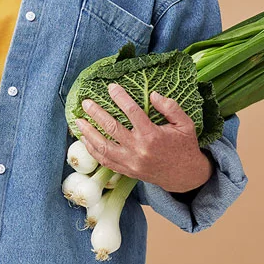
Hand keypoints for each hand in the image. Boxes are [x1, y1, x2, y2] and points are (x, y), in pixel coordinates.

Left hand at [75, 83, 212, 192]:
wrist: (184, 177)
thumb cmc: (184, 146)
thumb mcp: (185, 124)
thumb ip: (171, 107)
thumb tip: (153, 95)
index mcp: (153, 135)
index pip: (133, 112)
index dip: (120, 98)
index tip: (111, 87)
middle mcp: (139, 149)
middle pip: (112, 128)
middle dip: (97, 113)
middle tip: (86, 102)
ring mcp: (131, 162)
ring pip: (103, 147)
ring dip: (89, 133)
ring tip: (78, 120)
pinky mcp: (127, 171)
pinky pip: (105, 161)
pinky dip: (93, 150)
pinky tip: (85, 140)